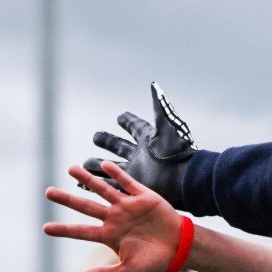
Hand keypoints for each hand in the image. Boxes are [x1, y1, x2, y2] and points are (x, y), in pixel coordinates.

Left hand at [45, 162, 187, 271]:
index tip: (45, 229)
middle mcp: (115, 219)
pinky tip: (103, 165)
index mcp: (109, 236)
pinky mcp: (143, 197)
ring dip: (87, 180)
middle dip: (67, 200)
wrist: (179, 248)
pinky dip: (116, 174)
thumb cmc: (154, 262)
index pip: (81, 232)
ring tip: (71, 169)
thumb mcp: (129, 271)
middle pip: (86, 207)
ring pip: (102, 190)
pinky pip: (127, 183)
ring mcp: (127, 206)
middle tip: (48, 192)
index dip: (64, 230)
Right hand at [89, 82, 196, 205]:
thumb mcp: (168, 127)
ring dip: (97, 165)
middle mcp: (140, 155)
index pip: (136, 127)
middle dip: (108, 141)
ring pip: (111, 166)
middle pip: (119, 146)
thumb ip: (159, 108)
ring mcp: (136, 171)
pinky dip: (99, 183)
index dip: (128, 121)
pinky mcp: (133, 185)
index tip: (120, 117)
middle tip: (96, 137)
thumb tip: (154, 85)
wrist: (187, 181)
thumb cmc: (180, 154)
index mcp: (149, 140)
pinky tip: (87, 184)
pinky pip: (112, 184)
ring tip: (85, 164)